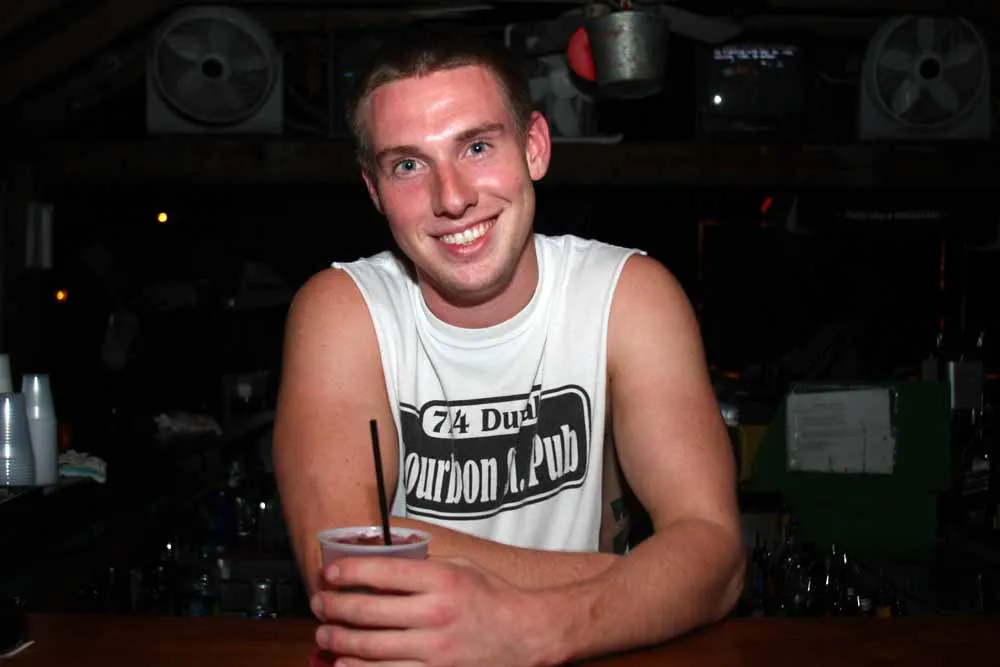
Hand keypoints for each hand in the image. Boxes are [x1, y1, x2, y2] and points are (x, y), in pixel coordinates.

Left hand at [310, 556, 558, 666]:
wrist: (527, 634)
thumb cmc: (492, 597)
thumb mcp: (460, 567)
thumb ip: (421, 568)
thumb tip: (376, 568)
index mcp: (442, 580)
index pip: (382, 571)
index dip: (347, 571)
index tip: (329, 572)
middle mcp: (436, 614)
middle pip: (368, 611)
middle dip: (334, 607)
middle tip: (319, 604)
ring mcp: (436, 650)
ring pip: (370, 648)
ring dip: (338, 642)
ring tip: (323, 635)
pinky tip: (343, 664)